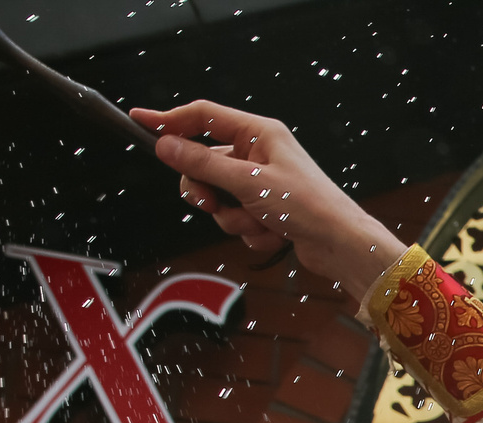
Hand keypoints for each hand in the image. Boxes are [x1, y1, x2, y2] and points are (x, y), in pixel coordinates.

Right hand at [130, 102, 405, 301]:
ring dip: (233, 218)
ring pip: (219, 198)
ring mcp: (262, 182)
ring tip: (259, 223)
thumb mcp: (248, 182)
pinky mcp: (267, 209)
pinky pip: (238, 219)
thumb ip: (203, 164)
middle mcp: (260, 153)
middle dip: (204, 190)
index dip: (170, 120)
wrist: (343, 247)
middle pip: (204, 163)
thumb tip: (165, 146)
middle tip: (207, 202)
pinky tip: (274, 236)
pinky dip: (251, 232)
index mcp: (259, 133)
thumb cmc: (309, 206)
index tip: (139, 123)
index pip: (203, 116)